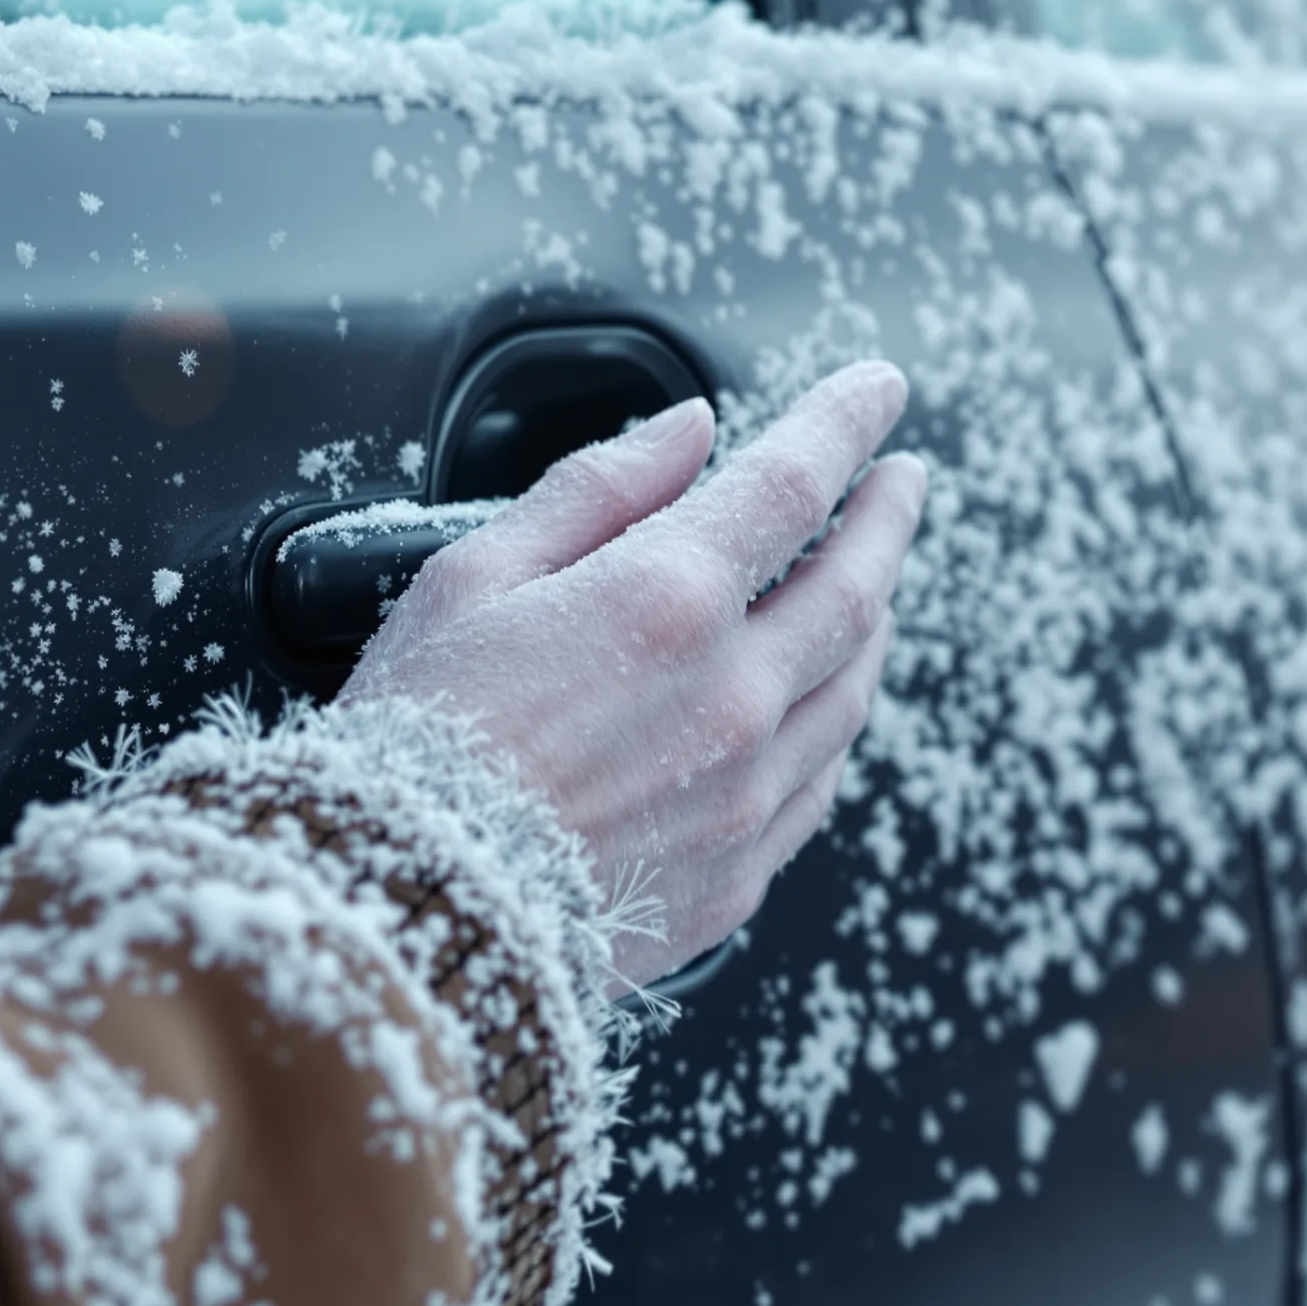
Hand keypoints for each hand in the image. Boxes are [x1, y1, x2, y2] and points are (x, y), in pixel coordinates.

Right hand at [339, 362, 926, 989]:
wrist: (407, 915)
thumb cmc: (416, 745)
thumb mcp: (473, 577)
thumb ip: (595, 490)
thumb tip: (687, 432)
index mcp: (664, 602)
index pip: (794, 481)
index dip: (845, 422)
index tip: (875, 389)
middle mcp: (731, 697)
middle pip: (857, 585)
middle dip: (888, 517)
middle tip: (899, 482)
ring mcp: (745, 791)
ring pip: (854, 686)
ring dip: (873, 618)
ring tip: (868, 583)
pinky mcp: (737, 873)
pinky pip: (822, 781)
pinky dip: (835, 721)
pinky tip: (822, 701)